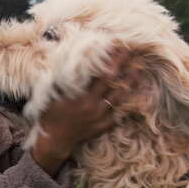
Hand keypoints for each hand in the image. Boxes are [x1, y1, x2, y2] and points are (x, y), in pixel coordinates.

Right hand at [32, 48, 139, 174]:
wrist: (55, 140)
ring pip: (120, 97)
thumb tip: (71, 61)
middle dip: (123, 65)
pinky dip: (125, 101)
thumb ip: (64, 80)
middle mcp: (94, 106)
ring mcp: (101, 117)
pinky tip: (132, 92)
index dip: (111, 60)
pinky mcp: (104, 125)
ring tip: (138, 69)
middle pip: (113, 82)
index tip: (118, 47)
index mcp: (82, 97)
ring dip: (129, 82)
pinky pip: (118, 111)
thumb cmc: (51, 114)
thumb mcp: (52, 95)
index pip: (102, 74)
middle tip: (132, 52)